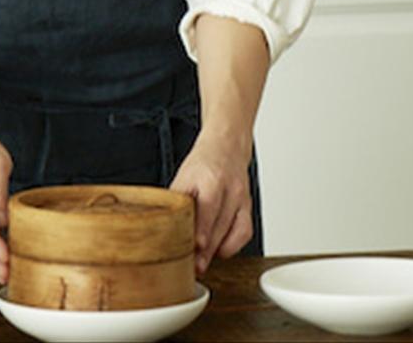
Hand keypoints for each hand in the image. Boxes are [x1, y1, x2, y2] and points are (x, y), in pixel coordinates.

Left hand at [169, 130, 253, 273]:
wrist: (227, 147)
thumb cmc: (203, 164)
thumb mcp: (183, 177)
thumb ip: (177, 202)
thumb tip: (163, 228)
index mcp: (212, 179)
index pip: (209, 208)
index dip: (202, 230)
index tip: (196, 247)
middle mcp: (231, 190)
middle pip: (221, 226)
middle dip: (207, 250)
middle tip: (193, 266)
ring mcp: (242, 199)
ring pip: (235, 233)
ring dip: (218, 251)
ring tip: (202, 262)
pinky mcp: (248, 207)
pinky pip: (245, 233)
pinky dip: (232, 246)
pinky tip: (219, 249)